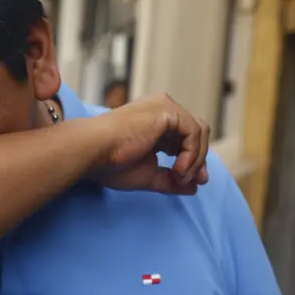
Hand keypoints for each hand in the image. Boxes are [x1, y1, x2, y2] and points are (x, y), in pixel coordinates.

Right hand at [92, 93, 210, 194]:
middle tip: (197, 181)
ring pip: (199, 131)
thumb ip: (170, 179)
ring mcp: (164, 106)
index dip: (192, 159)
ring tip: (178, 177)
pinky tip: (177, 169)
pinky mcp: (167, 109)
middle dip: (199, 158)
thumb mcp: (148, 174)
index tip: (189, 182)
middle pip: (196, 131)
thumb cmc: (111, 162)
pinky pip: (194, 132)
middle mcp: (161, 109)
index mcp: (154, 121)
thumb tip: (193, 188)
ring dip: (195, 159)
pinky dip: (192, 153)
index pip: (184, 137)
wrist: (94, 151)